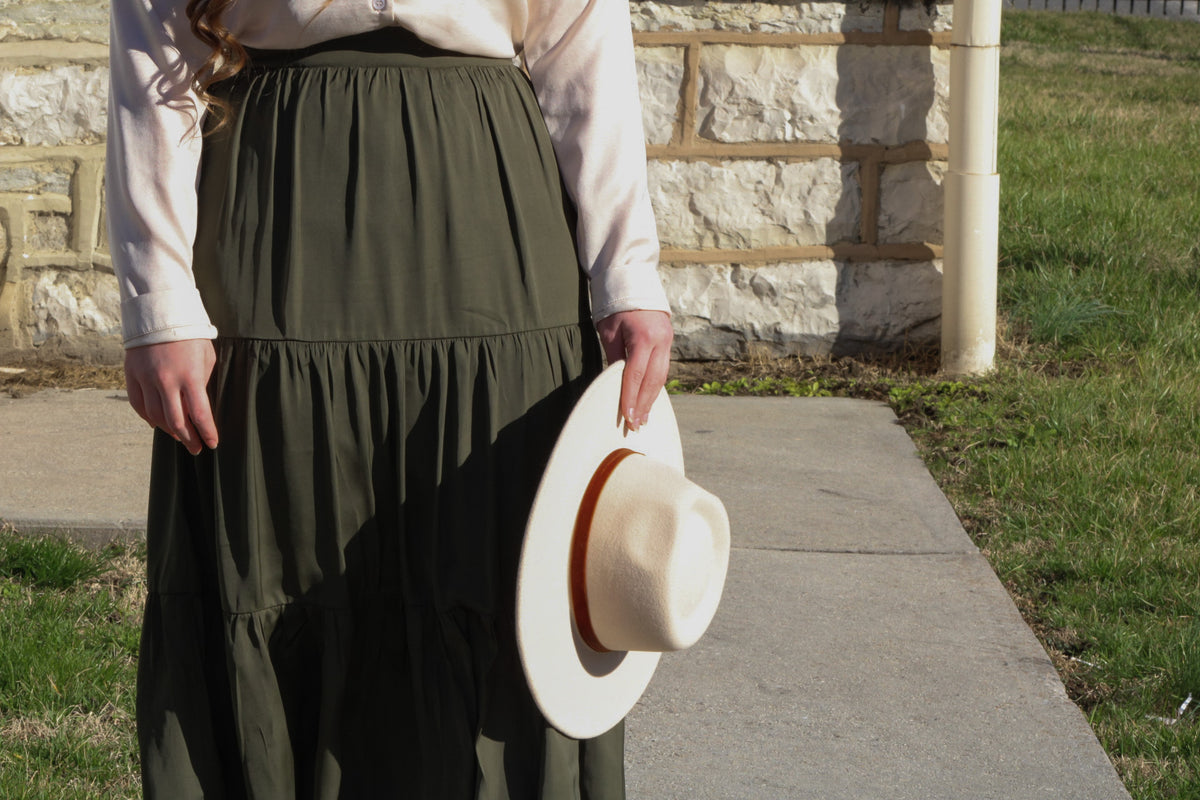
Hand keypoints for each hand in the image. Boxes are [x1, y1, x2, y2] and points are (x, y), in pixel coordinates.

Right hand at [124, 339, 218, 455]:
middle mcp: (167, 381)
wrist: (158, 313)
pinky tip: (157, 423)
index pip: (200, 414)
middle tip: (195, 449)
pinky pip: (138, 404)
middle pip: (177, 422)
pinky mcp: (132, 375)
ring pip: (156, 416)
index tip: (211, 444)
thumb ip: (202, 382)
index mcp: (191, 376)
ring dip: (169, 430)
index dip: (207, 432)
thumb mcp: (206, 357)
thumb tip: (198, 406)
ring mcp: (147, 379)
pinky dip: (148, 418)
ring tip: (180, 436)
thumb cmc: (190, 335)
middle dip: (189, 439)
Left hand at [594, 309, 672, 430]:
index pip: (636, 374)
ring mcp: (667, 341)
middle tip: (636, 424)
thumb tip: (616, 385)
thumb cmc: (616, 306)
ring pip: (661, 376)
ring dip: (651, 398)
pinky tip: (648, 399)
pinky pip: (663, 368)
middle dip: (644, 404)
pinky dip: (655, 385)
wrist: (634, 281)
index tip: (627, 416)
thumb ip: (615, 358)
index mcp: (644, 337)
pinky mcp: (668, 341)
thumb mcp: (609, 332)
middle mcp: (661, 340)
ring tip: (643, 417)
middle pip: (653, 380)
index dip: (631, 398)